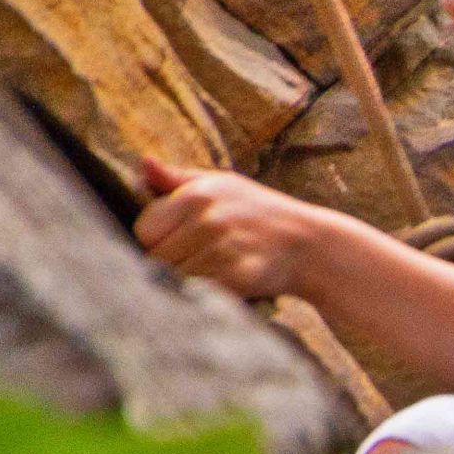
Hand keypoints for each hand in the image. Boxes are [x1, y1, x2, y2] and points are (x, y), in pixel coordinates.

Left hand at [133, 158, 322, 299]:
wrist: (309, 244)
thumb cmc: (258, 211)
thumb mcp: (222, 185)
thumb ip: (177, 178)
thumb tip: (143, 163)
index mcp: (197, 194)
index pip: (145, 229)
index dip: (159, 239)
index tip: (182, 239)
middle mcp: (208, 219)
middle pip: (156, 257)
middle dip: (173, 261)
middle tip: (202, 255)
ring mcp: (223, 249)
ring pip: (176, 277)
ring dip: (190, 279)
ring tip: (217, 267)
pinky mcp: (236, 277)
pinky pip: (198, 291)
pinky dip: (206, 291)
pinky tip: (226, 280)